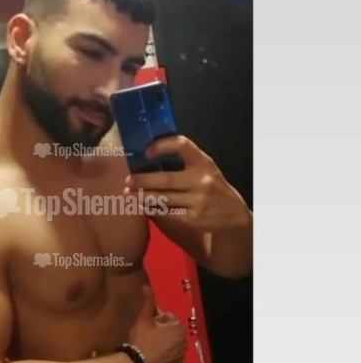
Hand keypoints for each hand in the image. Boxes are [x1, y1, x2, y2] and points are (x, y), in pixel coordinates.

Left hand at [124, 135, 250, 232]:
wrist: (233, 214)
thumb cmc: (212, 186)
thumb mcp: (206, 168)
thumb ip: (186, 161)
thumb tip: (150, 156)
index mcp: (203, 162)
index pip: (182, 145)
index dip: (163, 145)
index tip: (146, 150)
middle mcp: (201, 180)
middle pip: (166, 179)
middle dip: (143, 180)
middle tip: (128, 180)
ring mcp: (198, 200)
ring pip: (163, 198)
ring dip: (143, 196)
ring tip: (129, 193)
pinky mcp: (193, 218)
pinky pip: (167, 212)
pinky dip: (152, 209)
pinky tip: (142, 205)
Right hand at [128, 285, 187, 362]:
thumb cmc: (141, 340)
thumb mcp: (143, 319)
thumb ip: (147, 302)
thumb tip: (147, 286)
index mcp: (179, 329)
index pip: (168, 318)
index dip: (156, 320)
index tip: (147, 325)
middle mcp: (184, 342)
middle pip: (171, 331)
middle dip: (161, 331)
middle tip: (147, 335)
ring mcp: (181, 356)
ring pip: (171, 344)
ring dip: (163, 343)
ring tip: (148, 346)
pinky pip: (170, 357)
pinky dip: (164, 356)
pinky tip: (152, 357)